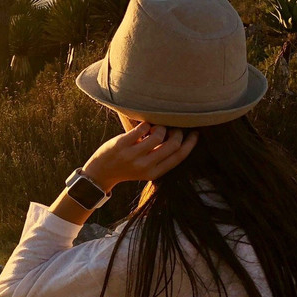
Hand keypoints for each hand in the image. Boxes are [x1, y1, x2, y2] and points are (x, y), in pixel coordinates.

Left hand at [82, 121, 198, 190]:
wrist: (100, 173)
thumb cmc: (127, 167)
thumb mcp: (146, 169)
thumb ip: (160, 158)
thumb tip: (179, 138)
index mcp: (154, 173)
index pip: (179, 156)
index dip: (191, 143)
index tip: (195, 133)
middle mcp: (145, 166)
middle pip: (173, 144)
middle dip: (177, 132)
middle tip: (173, 127)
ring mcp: (133, 155)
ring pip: (159, 134)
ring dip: (161, 127)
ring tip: (155, 128)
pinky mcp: (122, 144)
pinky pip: (142, 128)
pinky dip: (147, 124)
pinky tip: (144, 126)